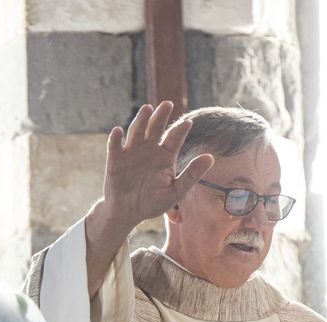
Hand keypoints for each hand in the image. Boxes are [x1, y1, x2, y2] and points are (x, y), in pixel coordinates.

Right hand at [103, 101, 213, 227]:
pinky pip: (115, 146)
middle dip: (161, 116)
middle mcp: (149, 149)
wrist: (129, 212)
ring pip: (137, 131)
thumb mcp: (176, 191)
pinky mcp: (115, 159)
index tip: (188, 123)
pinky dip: (115, 138)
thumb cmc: (153, 202)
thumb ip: (192, 174)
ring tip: (147, 109)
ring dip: (141, 120)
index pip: (174, 138)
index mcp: (165, 155)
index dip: (181, 130)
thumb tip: (210, 158)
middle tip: (168, 104)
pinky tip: (118, 131)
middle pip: (155, 128)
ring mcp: (131, 152)